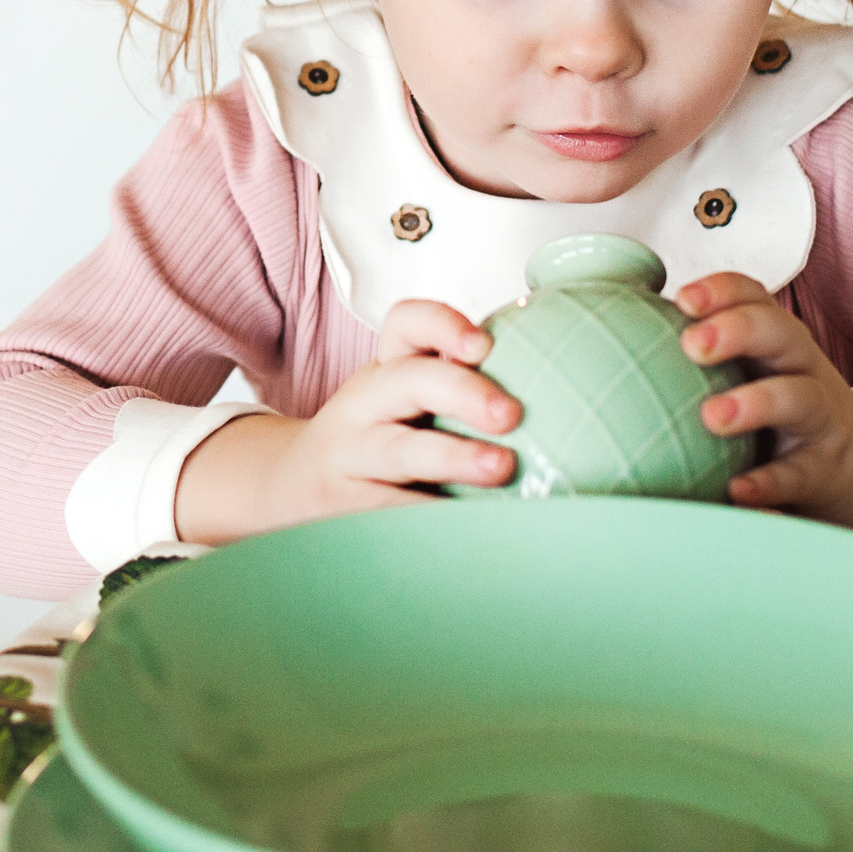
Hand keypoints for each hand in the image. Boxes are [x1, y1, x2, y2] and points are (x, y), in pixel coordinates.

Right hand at [173, 299, 519, 544]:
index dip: (443, 324)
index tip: (484, 345)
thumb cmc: (374, 442)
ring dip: (451, 456)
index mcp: (387, 370)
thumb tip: (565, 395)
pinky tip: (470, 528)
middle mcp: (364, 404)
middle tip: (510, 414)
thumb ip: (459, 392)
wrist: (287, 488)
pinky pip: (391, 512)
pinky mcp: (344, 507)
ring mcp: (350, 455)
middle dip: (461, 390)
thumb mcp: (402, 404)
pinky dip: (432, 517)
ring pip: (397, 449)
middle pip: (407, 381)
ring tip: (500, 467)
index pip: (406, 324)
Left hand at [674, 272, 852, 549]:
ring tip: (713, 417)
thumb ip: (697, 351)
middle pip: (780, 332)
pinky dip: (769, 481)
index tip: (684, 300)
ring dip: (757, 403)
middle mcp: (800, 367)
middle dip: (738, 330)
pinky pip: (798, 473)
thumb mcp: (747, 368)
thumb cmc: (777, 409)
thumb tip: (608, 329)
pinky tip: (738, 490)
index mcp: (773, 338)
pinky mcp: (823, 468)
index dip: (722, 291)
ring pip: (799, 397)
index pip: (753, 297)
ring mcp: (818, 417)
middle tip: (693, 346)